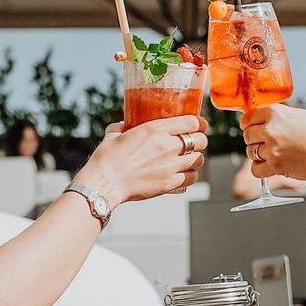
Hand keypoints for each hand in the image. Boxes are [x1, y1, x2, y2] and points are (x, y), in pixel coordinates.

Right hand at [74, 115, 207, 207]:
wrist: (105, 182)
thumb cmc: (106, 158)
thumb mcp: (113, 134)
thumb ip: (121, 127)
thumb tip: (123, 125)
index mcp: (155, 129)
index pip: (192, 122)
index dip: (200, 123)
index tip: (200, 125)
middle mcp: (167, 145)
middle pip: (200, 140)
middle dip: (200, 140)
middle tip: (195, 143)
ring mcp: (171, 166)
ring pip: (199, 159)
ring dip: (196, 158)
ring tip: (189, 159)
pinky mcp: (170, 183)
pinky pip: (192, 177)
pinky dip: (191, 175)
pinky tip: (185, 174)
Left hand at [240, 105, 305, 183]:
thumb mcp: (296, 115)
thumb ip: (275, 116)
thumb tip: (256, 119)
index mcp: (274, 112)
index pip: (246, 118)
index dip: (249, 125)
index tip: (253, 129)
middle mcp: (270, 129)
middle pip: (246, 136)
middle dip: (254, 140)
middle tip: (269, 143)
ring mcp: (272, 148)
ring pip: (250, 152)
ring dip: (259, 155)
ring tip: (276, 153)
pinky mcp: (276, 166)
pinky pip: (255, 170)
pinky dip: (261, 169)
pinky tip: (272, 165)